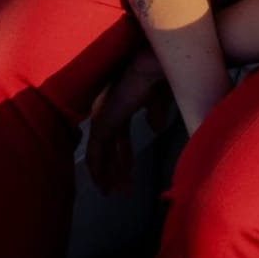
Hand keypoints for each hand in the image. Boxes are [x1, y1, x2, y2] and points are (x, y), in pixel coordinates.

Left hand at [86, 47, 175, 195]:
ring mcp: (105, 115)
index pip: (120, 135)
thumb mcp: (161, 97)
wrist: (154, 64)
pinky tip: (102, 186)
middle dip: (118, 168)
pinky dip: (98, 170)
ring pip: (102, 151)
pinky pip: (96, 152)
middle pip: (112, 145)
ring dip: (108, 173)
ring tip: (113, 193)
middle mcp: (112, 109)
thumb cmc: (162, 73)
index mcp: (125, 101)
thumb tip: (155, 127)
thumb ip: (157, 110)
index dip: (123, 156)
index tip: (128, 175)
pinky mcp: (102, 122)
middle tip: (123, 190)